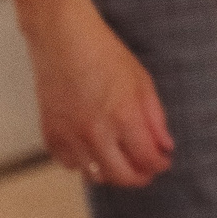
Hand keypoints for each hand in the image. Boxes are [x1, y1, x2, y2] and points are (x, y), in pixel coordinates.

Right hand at [26, 7, 173, 188]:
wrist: (63, 40)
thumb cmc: (105, 55)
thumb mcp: (142, 82)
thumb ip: (155, 119)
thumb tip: (165, 147)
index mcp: (124, 117)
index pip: (147, 159)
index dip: (159, 165)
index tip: (163, 162)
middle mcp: (96, 132)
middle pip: (121, 176)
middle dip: (139, 177)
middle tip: (146, 171)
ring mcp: (70, 136)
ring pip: (95, 175)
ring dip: (113, 173)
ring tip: (122, 162)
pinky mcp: (50, 135)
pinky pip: (70, 164)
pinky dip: (84, 164)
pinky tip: (94, 152)